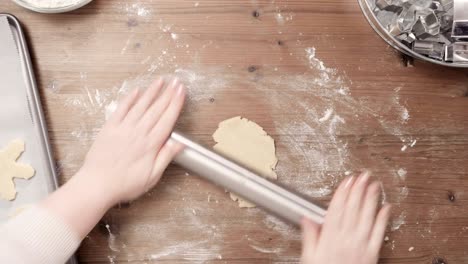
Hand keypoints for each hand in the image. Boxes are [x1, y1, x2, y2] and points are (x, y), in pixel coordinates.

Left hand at [76, 78, 185, 204]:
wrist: (97, 185)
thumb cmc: (126, 184)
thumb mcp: (152, 176)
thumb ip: (166, 157)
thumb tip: (180, 143)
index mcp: (151, 144)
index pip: (167, 119)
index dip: (176, 104)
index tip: (182, 92)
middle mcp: (138, 132)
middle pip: (156, 109)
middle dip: (168, 94)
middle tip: (176, 81)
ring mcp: (123, 128)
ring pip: (141, 105)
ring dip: (151, 92)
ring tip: (160, 80)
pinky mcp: (109, 128)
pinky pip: (121, 109)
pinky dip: (129, 99)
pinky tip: (137, 91)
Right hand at [301, 172, 390, 263]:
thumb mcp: (309, 258)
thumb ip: (310, 237)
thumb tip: (306, 219)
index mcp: (330, 237)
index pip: (337, 209)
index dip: (343, 192)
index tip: (347, 180)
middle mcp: (347, 239)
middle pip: (353, 209)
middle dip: (358, 190)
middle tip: (363, 175)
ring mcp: (361, 245)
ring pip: (367, 217)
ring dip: (371, 200)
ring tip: (375, 185)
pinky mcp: (372, 254)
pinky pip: (379, 234)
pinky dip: (383, 220)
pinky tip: (386, 208)